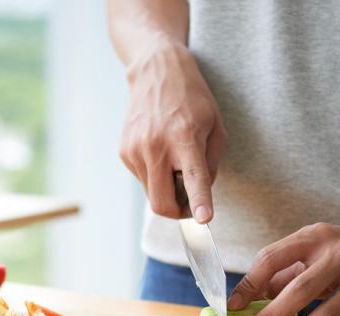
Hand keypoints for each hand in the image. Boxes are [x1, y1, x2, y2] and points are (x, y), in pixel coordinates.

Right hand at [119, 44, 226, 222]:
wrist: (156, 72)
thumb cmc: (192, 99)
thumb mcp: (215, 126)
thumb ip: (211, 164)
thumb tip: (198, 196)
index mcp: (184, 136)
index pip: (193, 177)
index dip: (199, 201)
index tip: (203, 219)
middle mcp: (156, 145)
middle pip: (162, 203)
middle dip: (178, 212)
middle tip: (190, 204)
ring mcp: (135, 149)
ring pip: (152, 194)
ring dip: (166, 190)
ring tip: (174, 163)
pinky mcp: (124, 152)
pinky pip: (143, 179)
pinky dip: (155, 175)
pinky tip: (160, 152)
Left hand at [228, 220, 339, 315]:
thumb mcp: (312, 247)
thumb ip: (281, 271)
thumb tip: (246, 300)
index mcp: (314, 237)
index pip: (272, 257)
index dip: (249, 284)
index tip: (234, 305)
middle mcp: (339, 253)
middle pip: (300, 288)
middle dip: (272, 315)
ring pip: (327, 312)